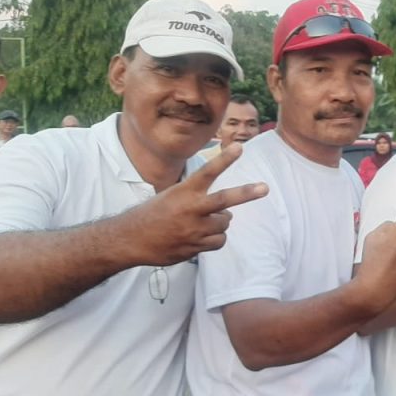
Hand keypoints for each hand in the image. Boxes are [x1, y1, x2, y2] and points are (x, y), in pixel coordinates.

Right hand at [119, 143, 267, 265]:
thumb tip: (224, 210)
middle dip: (247, 193)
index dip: (224, 160)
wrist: (130, 240)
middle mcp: (191, 210)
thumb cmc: (152, 214)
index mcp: (183, 192)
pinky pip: (218, 242)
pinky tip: (201, 236)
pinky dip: (215, 238)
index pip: (207, 172)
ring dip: (220, 221)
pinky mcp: (195, 247)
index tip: (240, 148)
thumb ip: (196, 198)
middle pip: (225, 200)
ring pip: (224, 223)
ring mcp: (194, 230)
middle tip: (264, 188)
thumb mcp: (171, 196)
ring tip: (204, 221)